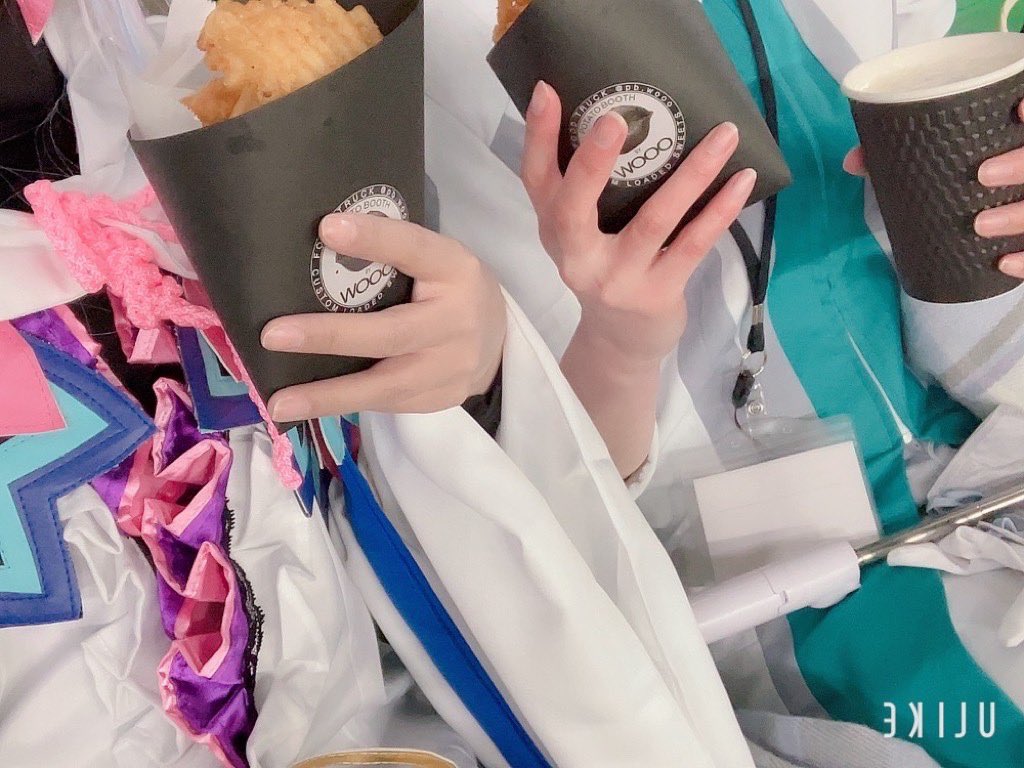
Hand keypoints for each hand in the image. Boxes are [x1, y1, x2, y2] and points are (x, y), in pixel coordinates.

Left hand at [261, 214, 505, 420]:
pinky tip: (303, 409)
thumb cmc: (448, 291)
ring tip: (277, 403)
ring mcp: (448, 368)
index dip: (375, 239)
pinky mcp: (436, 400)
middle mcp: (457, 321)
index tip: (327, 228)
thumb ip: (395, 255)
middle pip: (390, 333)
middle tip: (274, 335)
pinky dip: (341, 405)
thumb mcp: (437, 261)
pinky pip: (383, 404)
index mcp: (455, 271)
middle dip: (330, 335)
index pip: (414, 249)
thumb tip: (320, 240)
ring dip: (327, 395)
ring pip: (384, 384)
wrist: (498, 346)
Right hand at [522, 81, 756, 367]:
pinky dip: (719, 211)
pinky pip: (692, 245)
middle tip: (616, 120)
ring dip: (692, 174)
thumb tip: (623, 117)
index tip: (546, 91)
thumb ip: (588, 192)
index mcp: (555, 233)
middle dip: (593, 164)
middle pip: (573, 210)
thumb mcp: (582, 237)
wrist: (620, 344)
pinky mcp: (656, 294)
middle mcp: (577, 258)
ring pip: (653, 220)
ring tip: (724, 135)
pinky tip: (741, 181)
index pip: (536, 181)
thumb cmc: (606, 271)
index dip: (538, 138)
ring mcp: (617, 279)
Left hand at [845, 101, 1023, 279]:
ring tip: (982, 224)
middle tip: (984, 173)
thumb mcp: (940, 158)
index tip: (1018, 108)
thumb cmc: (965, 173)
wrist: (986, 202)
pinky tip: (1003, 264)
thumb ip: (899, 153)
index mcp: (1017, 141)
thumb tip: (852, 161)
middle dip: (1020, 166)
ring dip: (1017, 216)